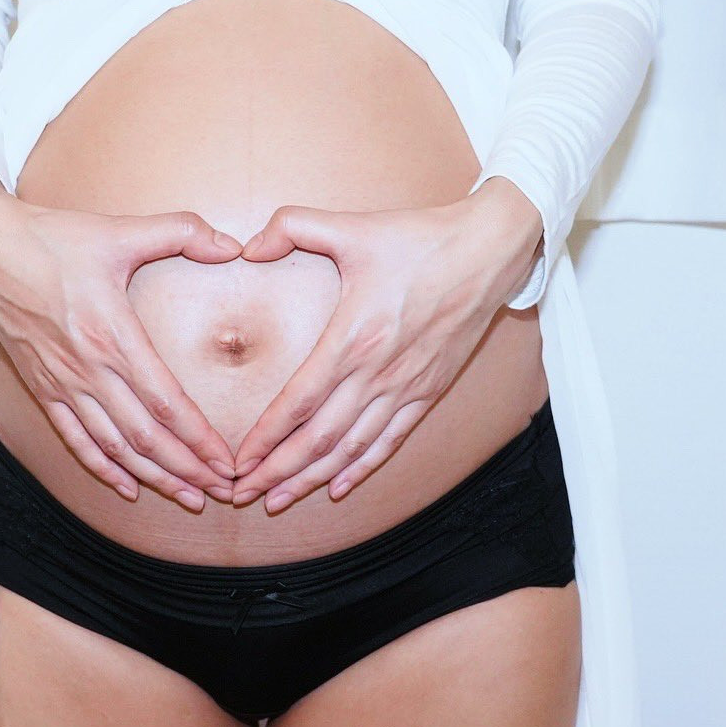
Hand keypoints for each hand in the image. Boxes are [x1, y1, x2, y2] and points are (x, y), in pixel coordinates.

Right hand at [0, 168, 241, 511]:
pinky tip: (127, 488)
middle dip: (188, 470)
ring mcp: (63, 383)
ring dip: (154, 477)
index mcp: (112, 336)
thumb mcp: (121, 230)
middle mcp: (88, 369)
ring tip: (190, 498)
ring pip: (115, 446)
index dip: (200, 439)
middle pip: (146, 437)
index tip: (228, 463)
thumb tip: (232, 244)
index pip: (166, 403)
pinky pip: (76, 439)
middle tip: (225, 491)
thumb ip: (182, 232)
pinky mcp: (43, 387)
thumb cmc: (53, 238)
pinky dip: (103, 468)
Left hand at [229, 178, 543, 513]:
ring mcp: (405, 387)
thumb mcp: (352, 226)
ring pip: (351, 449)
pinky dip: (362, 469)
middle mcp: (378, 373)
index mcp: (353, 338)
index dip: (266, 437)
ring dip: (312, 480)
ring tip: (278, 501)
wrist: (487, 251)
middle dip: (277, 472)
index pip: (298, 401)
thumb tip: (248, 245)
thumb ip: (293, 226)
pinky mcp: (429, 391)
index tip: (238, 461)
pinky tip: (338, 489)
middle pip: (318, 439)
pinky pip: (390, 441)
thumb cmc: (418, 239)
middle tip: (243, 494)